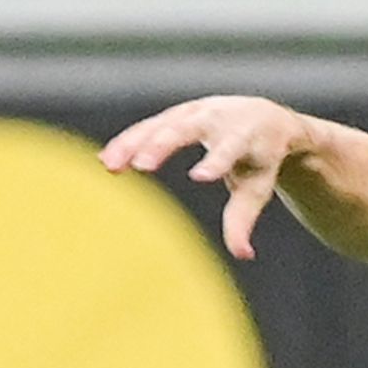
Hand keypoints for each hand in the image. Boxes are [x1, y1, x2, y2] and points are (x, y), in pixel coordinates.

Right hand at [100, 96, 309, 260]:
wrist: (262, 116)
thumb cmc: (260, 158)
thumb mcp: (256, 187)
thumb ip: (243, 219)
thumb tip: (243, 255)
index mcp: (246, 133)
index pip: (231, 146)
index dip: (216, 160)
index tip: (200, 177)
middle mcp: (217, 117)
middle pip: (187, 128)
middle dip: (163, 145)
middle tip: (141, 165)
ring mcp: (193, 112)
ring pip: (159, 125)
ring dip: (133, 143)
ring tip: (109, 165)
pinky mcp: (175, 114)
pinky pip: (147, 127)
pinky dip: (127, 141)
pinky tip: (105, 159)